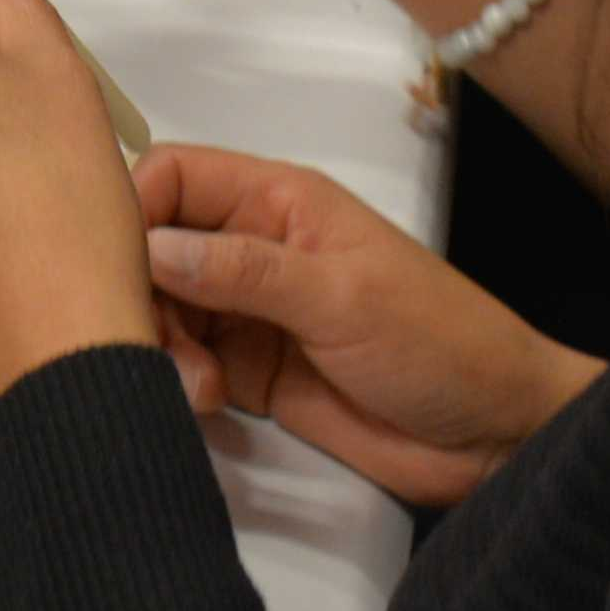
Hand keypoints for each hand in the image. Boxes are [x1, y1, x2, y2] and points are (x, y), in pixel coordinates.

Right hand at [130, 145, 594, 506]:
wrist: (495, 434)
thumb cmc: (437, 342)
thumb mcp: (343, 297)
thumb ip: (245, 271)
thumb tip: (151, 246)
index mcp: (280, 203)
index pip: (175, 177)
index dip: (134, 209)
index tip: (114, 265)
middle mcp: (253, 248)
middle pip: (153, 247)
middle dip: (140, 292)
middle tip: (153, 344)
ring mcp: (249, 312)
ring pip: (162, 309)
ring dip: (160, 344)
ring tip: (195, 386)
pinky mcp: (250, 372)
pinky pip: (185, 362)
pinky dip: (178, 379)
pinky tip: (203, 402)